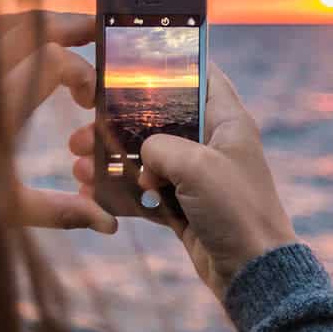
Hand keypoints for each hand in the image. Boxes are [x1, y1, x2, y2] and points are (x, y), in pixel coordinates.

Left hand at [0, 10, 116, 234]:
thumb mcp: (2, 212)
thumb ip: (57, 212)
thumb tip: (107, 223)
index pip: (53, 62)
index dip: (82, 74)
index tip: (89, 99)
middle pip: (34, 26)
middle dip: (72, 26)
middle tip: (99, 29)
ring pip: (7, 20)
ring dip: (42, 23)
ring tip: (70, 29)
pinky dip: (11, 27)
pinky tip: (26, 40)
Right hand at [69, 63, 296, 299]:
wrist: (252, 271)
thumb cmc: (236, 210)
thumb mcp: (197, 166)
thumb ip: (162, 146)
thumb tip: (144, 152)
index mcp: (228, 121)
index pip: (201, 75)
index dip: (171, 62)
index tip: (132, 60)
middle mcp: (213, 143)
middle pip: (161, 119)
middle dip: (121, 123)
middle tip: (86, 128)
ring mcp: (199, 176)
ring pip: (149, 158)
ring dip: (114, 161)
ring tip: (80, 165)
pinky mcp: (186, 206)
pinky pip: (148, 192)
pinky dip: (123, 192)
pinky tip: (94, 193)